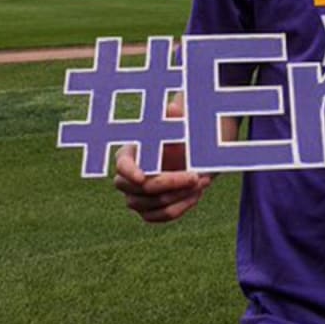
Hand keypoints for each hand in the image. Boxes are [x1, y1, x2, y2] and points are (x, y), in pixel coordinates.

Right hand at [112, 94, 211, 222]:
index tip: (142, 177)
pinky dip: (182, 206)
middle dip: (171, 183)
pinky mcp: (148, 213)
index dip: (129, 172)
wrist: (190, 161)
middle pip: (142, 188)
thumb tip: (173, 107)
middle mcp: (126, 181)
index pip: (122, 166)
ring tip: (202, 181)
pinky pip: (163, 216)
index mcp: (127, 156)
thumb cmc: (180, 140)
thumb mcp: (179, 127)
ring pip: (155, 204)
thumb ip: (174, 119)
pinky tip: (196, 194)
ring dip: (181, 195)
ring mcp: (135, 199)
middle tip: (197, 176)